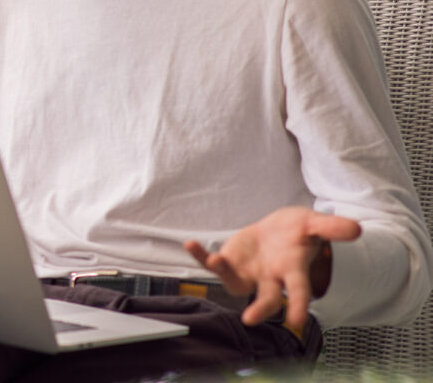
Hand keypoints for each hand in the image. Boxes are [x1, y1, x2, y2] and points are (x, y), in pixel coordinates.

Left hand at [184, 206, 360, 332]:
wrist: (277, 231)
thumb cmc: (298, 232)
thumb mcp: (314, 224)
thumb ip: (331, 228)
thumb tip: (357, 229)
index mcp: (293, 271)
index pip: (299, 291)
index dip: (299, 305)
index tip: (298, 321)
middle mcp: (270, 279)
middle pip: (267, 298)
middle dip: (261, 309)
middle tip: (250, 319)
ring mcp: (248, 274)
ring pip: (236, 284)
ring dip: (224, 274)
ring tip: (217, 259)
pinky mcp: (230, 263)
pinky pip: (213, 264)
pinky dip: (202, 256)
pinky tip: (191, 245)